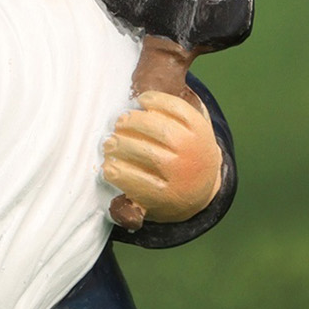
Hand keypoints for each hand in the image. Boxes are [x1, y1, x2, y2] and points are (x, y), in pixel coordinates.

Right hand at [102, 90, 221, 229]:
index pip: (141, 184)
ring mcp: (194, 146)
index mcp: (173, 195)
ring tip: (120, 122)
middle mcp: (186, 171)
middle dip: (122, 146)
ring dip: (135, 122)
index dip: (118, 174)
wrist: (204, 177)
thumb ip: (127, 207)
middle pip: (150, 155)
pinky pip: (176, 108)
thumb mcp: (150, 206)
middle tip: (108, 143)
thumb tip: (110, 200)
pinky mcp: (200, 125)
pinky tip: (141, 103)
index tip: (104, 168)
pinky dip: (156, 101)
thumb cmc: (164, 189)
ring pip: (162, 129)